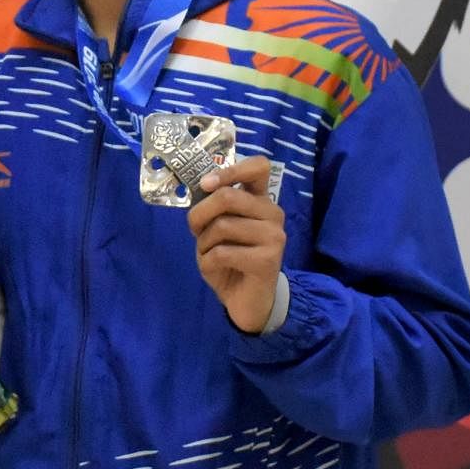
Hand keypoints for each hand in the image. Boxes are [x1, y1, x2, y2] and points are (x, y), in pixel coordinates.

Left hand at [186, 156, 285, 333]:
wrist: (248, 301)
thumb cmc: (230, 259)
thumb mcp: (218, 227)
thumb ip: (215, 206)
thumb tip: (202, 185)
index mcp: (261, 200)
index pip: (258, 167)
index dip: (230, 170)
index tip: (207, 184)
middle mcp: (273, 213)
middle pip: (228, 197)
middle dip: (199, 214)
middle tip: (195, 231)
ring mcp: (274, 236)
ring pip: (221, 226)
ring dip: (203, 243)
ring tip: (209, 255)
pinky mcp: (268, 260)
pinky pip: (222, 252)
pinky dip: (207, 262)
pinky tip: (214, 269)